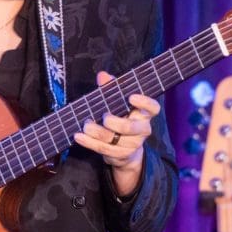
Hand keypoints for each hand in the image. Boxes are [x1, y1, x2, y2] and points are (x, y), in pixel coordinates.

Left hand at [72, 70, 160, 195]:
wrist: (125, 148)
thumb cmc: (121, 117)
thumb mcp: (117, 102)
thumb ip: (111, 89)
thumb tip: (102, 75)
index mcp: (144, 114)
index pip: (153, 108)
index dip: (145, 102)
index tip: (131, 96)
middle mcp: (142, 130)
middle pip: (130, 127)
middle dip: (113, 122)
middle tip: (102, 116)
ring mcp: (133, 144)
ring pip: (114, 139)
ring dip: (97, 132)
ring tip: (85, 125)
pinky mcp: (121, 155)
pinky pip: (104, 149)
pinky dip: (89, 142)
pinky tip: (78, 136)